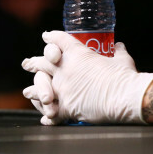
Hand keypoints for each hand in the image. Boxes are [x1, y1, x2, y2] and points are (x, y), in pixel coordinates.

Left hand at [22, 31, 152, 124]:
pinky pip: (52, 112)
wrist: (123, 97)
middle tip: (28, 63)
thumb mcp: (123, 60)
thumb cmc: (124, 77)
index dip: (52, 37)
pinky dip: (48, 115)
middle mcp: (65, 70)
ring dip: (34, 89)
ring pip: (40, 87)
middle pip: (43, 62)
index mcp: (79, 54)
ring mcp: (62, 89)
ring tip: (27, 91)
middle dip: (34, 62)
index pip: (60, 40)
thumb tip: (119, 45)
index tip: (47, 36)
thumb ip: (118, 52)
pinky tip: (45, 117)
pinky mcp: (65, 107)